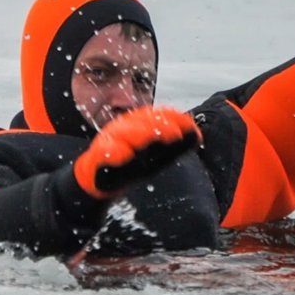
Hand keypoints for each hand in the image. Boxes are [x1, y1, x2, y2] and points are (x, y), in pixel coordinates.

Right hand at [73, 106, 200, 197]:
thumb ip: (176, 146)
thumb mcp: (157, 156)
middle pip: (140, 120)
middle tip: (176, 133)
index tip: (189, 124)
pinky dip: (113, 152)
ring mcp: (109, 141)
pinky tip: (124, 153)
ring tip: (153, 137)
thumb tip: (197, 136)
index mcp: (137, 125)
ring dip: (139, 134)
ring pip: (123, 133)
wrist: (99, 179)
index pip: (156, 115)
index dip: (172, 117)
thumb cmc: (132, 165)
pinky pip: (104, 152)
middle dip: (159, 125)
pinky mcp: (97, 157)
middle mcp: (123, 128)